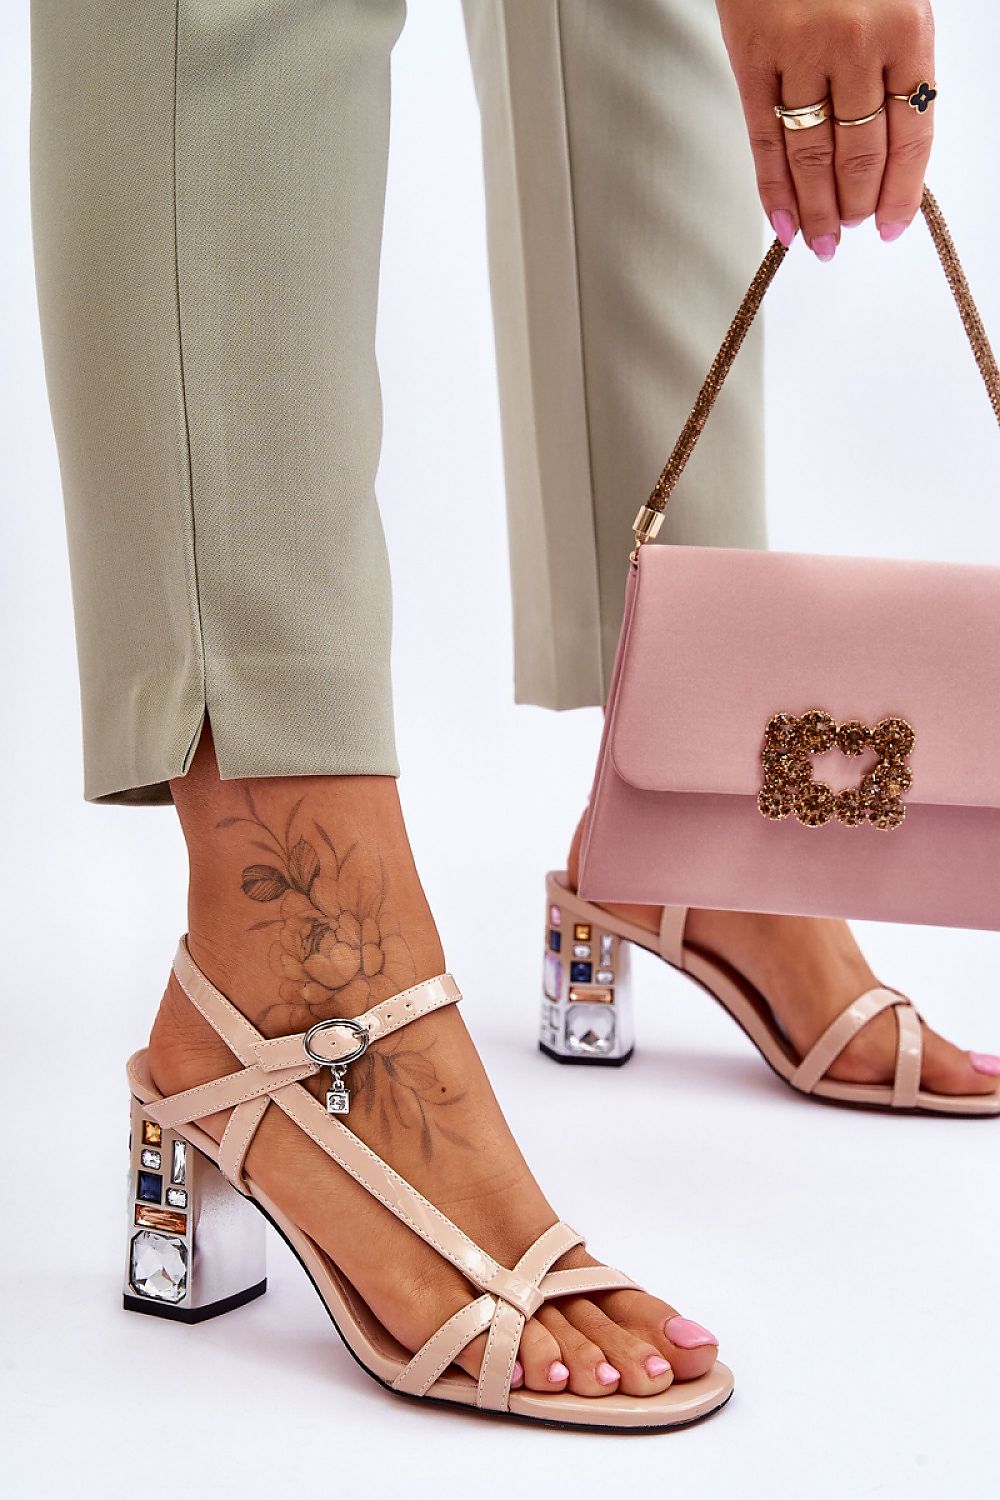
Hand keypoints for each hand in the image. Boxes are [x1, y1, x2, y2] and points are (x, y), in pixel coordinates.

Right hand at [715, 0, 934, 258]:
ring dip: (816, 210)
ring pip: (813, 155)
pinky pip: (765, 140)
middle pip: (860, 152)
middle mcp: (857, 42)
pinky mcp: (752, 58)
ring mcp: (801, 52)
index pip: (912, 133)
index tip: (893, 223)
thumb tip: (888, 144)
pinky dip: (773, 190)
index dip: (902, 190)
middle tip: (848, 231)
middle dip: (855, 205)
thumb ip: (895, 63)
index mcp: (907, 26)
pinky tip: (781, 222)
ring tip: (819, 240)